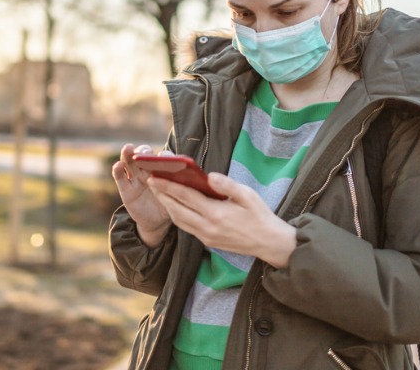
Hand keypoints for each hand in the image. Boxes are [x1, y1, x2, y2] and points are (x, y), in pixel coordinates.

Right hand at [111, 144, 172, 247]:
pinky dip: (117, 170)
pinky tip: (118, 165)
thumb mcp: (176, 196)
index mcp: (162, 169)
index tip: (164, 157)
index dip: (163, 156)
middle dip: (144, 151)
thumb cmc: (170, 204)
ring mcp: (136, 178)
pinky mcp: (126, 188)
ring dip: (128, 154)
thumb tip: (187, 179)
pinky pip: (120, 177)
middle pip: (143, 155)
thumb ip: (177, 187)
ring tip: (128, 149)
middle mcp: (148, 170)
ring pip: (130, 162)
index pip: (162, 158)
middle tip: (145, 152)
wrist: (158, 222)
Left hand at [147, 172, 296, 268]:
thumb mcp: (248, 196)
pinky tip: (174, 207)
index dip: (168, 186)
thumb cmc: (260, 216)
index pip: (186, 197)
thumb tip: (209, 176)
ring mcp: (206, 236)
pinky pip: (186, 227)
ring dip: (167, 206)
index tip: (155, 177)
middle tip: (151, 181)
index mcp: (216, 214)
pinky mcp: (208, 241)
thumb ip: (227, 185)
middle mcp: (207, 227)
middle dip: (162, 195)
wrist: (268, 243)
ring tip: (159, 193)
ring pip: (179, 221)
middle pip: (177, 209)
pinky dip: (177, 216)